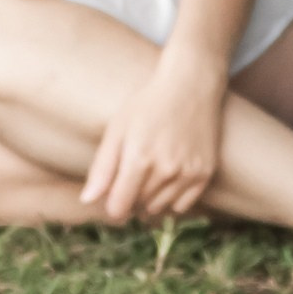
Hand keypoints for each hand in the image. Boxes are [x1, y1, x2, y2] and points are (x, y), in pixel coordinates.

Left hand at [81, 43, 224, 222]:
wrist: (191, 85)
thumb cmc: (148, 104)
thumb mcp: (117, 128)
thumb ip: (102, 167)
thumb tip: (87, 200)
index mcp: (139, 159)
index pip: (119, 207)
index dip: (112, 205)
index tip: (113, 195)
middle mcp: (166, 170)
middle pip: (138, 206)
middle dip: (131, 196)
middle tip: (133, 171)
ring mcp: (188, 173)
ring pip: (159, 208)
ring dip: (150, 199)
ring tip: (151, 170)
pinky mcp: (205, 173)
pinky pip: (182, 205)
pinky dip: (172, 197)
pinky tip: (170, 175)